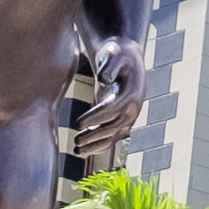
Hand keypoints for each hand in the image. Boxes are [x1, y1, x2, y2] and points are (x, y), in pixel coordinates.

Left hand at [69, 34, 145, 155]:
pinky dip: (98, 147)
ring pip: (112, 137)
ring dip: (95, 145)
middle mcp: (132, 109)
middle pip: (112, 127)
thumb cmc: (117, 55)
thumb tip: (103, 79)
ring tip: (76, 150)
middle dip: (93, 136)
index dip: (95, 117)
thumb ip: (108, 66)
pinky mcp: (122, 121)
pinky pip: (111, 138)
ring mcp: (129, 117)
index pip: (111, 110)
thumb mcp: (113, 55)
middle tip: (76, 141)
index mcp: (131, 94)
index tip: (78, 122)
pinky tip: (83, 152)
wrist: (128, 58)